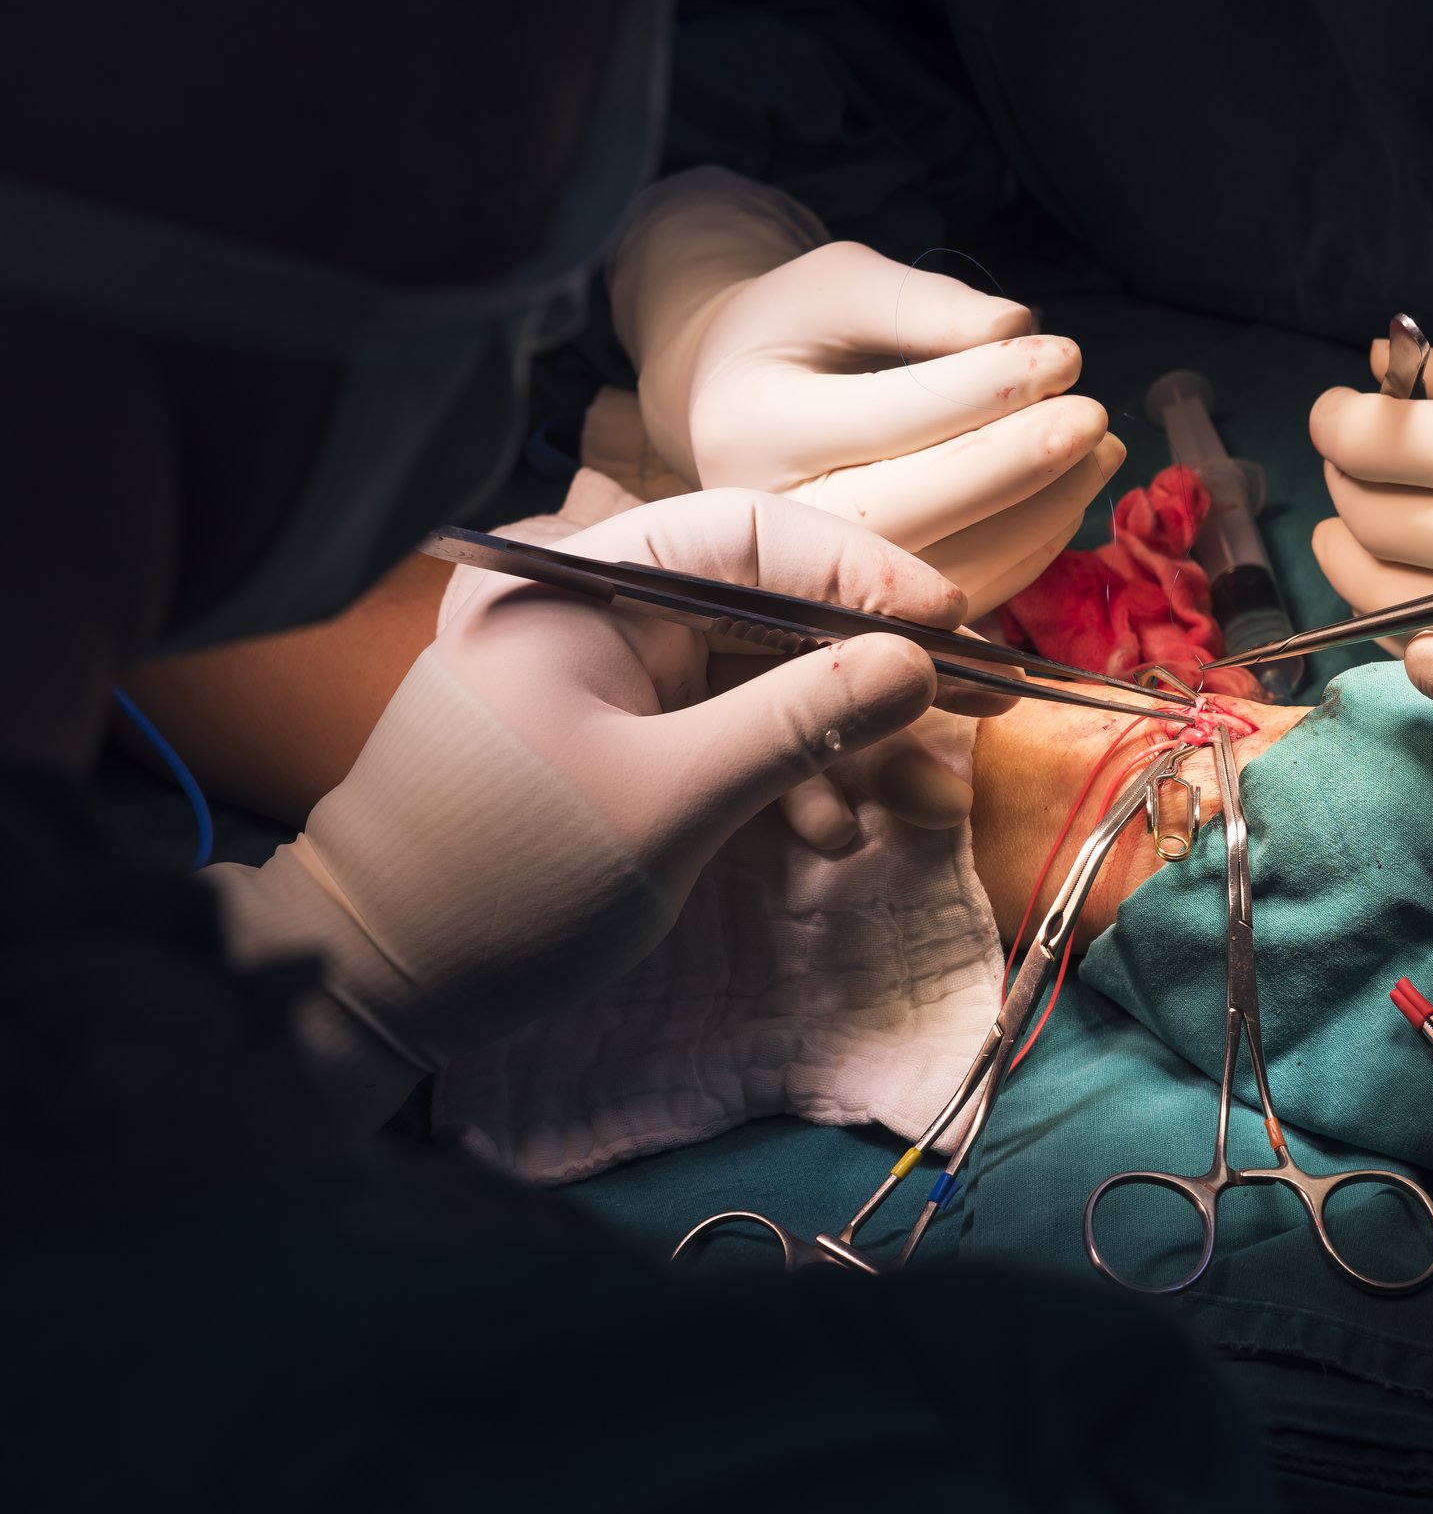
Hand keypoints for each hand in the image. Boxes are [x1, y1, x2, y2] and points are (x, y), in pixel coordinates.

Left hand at [210, 489, 978, 1119]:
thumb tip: (917, 662)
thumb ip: (800, 721)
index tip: (951, 623)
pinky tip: (828, 832)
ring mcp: (598, 670)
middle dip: (865, 668)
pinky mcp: (611, 733)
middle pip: (764, 602)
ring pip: (755, 674)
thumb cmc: (510, 878)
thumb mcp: (674, 799)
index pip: (749, 531)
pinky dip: (781, 773)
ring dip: (834, 738)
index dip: (862, 572)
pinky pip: (721, 726)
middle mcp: (586, 603)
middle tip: (970, 706)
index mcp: (575, 580)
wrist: (380, 981)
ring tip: (911, 802)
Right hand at [614, 169, 1121, 615]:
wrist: (740, 407)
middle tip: (1096, 420)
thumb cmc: (798, 334)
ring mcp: (811, 580)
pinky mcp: (860, 609)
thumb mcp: (837, 285)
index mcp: (753, 423)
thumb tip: (1014, 326)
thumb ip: (918, 302)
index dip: (987, 387)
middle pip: (911, 511)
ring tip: (1101, 454)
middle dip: (1018, 466)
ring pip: (942, 573)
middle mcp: (772, 517)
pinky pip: (957, 602)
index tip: (1067, 356)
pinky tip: (1068, 499)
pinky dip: (1026, 554)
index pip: (888, 417)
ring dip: (1040, 517)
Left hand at [1308, 328, 1432, 578]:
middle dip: (1343, 480)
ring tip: (1356, 524)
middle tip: (1353, 456)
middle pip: (1367, 520)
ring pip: (1384, 602)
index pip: (1372, 441)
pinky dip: (1401, 617)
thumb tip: (1377, 358)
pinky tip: (1411, 581)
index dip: (1338, 418)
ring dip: (1350, 558)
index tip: (1344, 407)